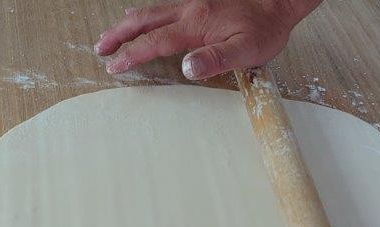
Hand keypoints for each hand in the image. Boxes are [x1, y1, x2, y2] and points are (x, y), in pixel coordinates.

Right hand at [94, 0, 320, 79]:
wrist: (279, 0)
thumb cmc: (265, 28)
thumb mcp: (246, 50)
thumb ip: (215, 59)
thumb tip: (186, 68)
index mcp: (196, 25)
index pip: (155, 42)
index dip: (132, 55)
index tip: (114, 66)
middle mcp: (189, 9)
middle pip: (144, 21)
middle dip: (119, 34)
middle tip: (100, 47)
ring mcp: (193, 3)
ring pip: (152, 11)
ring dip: (129, 24)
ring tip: (112, 35)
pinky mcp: (199, 2)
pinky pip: (164, 7)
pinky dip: (146, 15)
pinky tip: (142, 19)